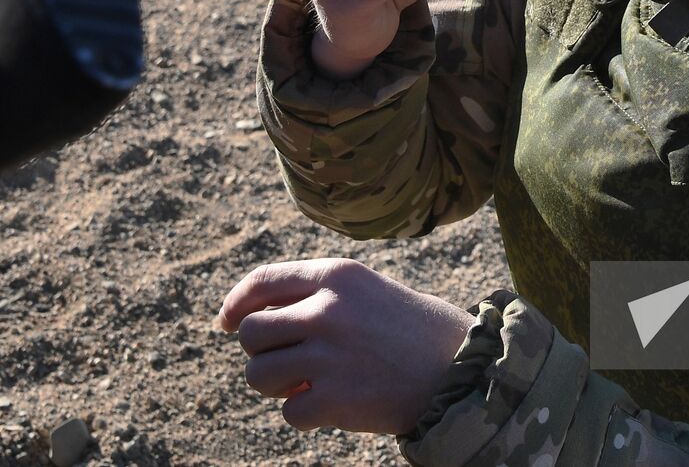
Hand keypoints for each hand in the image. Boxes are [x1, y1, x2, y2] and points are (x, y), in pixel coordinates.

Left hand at [216, 258, 473, 435]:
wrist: (463, 369)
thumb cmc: (414, 330)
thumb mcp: (368, 291)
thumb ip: (317, 296)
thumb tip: (250, 320)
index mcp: (338, 275)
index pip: (263, 281)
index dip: (235, 303)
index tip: (225, 322)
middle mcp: (328, 311)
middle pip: (251, 334)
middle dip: (260, 352)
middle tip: (287, 361)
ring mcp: (329, 355)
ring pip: (258, 375)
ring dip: (276, 386)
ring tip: (308, 385)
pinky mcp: (335, 399)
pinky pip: (289, 412)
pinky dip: (304, 414)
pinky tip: (333, 406)